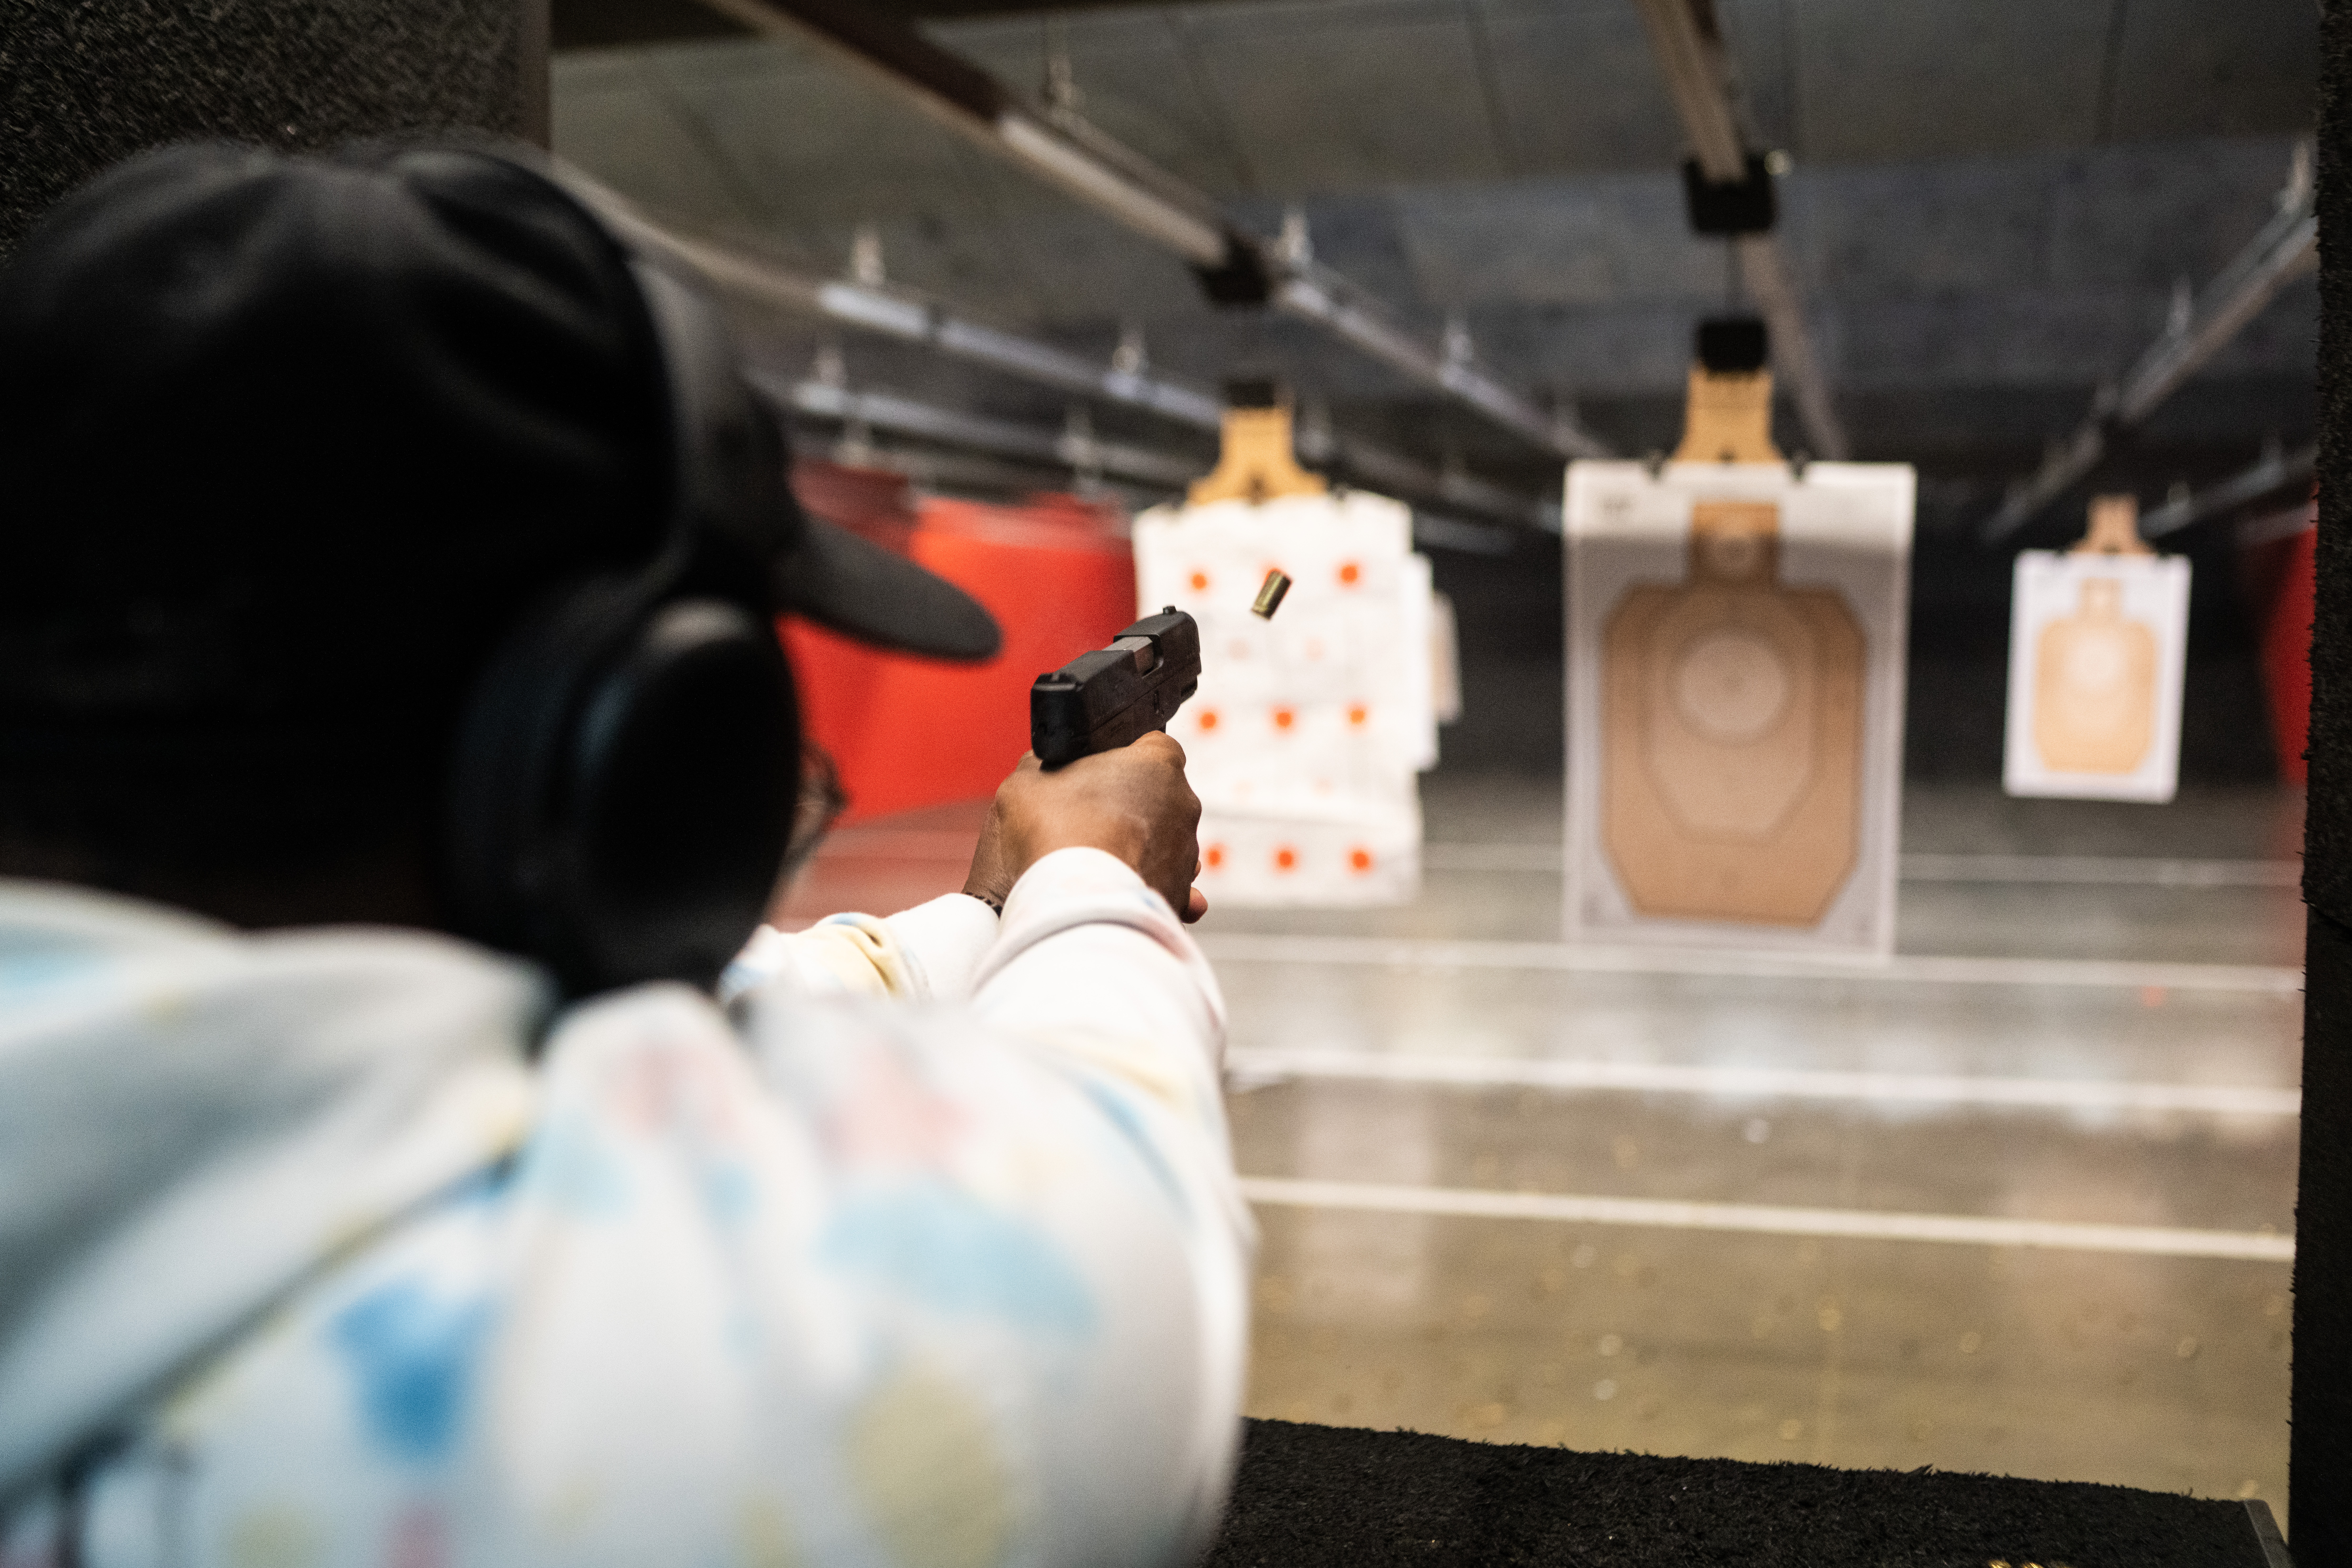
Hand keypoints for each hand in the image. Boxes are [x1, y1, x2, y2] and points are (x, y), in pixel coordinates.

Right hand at [964, 732, 1207, 922]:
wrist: (1073, 909)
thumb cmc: (1054, 837)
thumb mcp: (1028, 781)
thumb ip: (1042, 765)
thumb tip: (1044, 768)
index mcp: (1158, 762)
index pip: (1149, 745)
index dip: (1119, 758)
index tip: (1094, 774)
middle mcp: (1184, 805)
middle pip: (1155, 796)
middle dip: (1126, 806)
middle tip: (1085, 820)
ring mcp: (1186, 854)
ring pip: (1159, 843)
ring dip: (1133, 849)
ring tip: (1093, 861)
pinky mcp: (1180, 895)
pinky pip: (1163, 885)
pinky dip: (1141, 887)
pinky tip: (1113, 892)